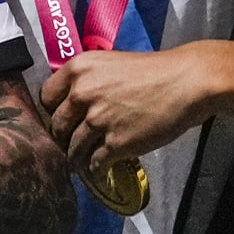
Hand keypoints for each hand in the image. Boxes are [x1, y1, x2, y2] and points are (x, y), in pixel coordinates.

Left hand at [41, 44, 219, 167]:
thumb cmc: (154, 71)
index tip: (65, 118)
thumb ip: (89, 82)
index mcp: (79, 69)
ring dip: (79, 158)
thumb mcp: (112, 64)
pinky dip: (98, 168)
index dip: (55, 110)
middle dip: (64, 137)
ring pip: (73, 150)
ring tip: (87, 160)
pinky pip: (95, 164)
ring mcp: (98, 120)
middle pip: (56, 127)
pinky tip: (105, 166)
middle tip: (76, 142)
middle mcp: (82, 93)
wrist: (187, 82)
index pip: (46, 97)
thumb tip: (72, 107)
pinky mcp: (115, 143)